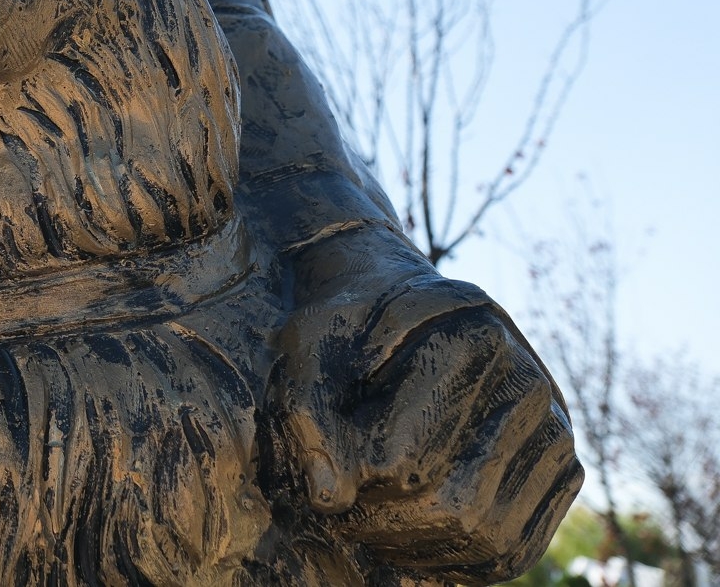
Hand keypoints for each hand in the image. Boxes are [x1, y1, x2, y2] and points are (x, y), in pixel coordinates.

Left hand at [273, 271, 582, 578]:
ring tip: (370, 524)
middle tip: (343, 514)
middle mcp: (528, 383)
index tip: (325, 475)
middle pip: (454, 503)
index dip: (355, 484)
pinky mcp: (564, 469)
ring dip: (417, 548)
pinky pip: (518, 549)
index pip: (406, 459)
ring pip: (487, 535)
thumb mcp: (311, 347)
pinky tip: (412, 542)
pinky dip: (460, 563)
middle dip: (385, 523)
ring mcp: (555, 429)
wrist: (407, 310)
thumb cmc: (351, 327)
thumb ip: (309, 414)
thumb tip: (328, 498)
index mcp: (472, 338)